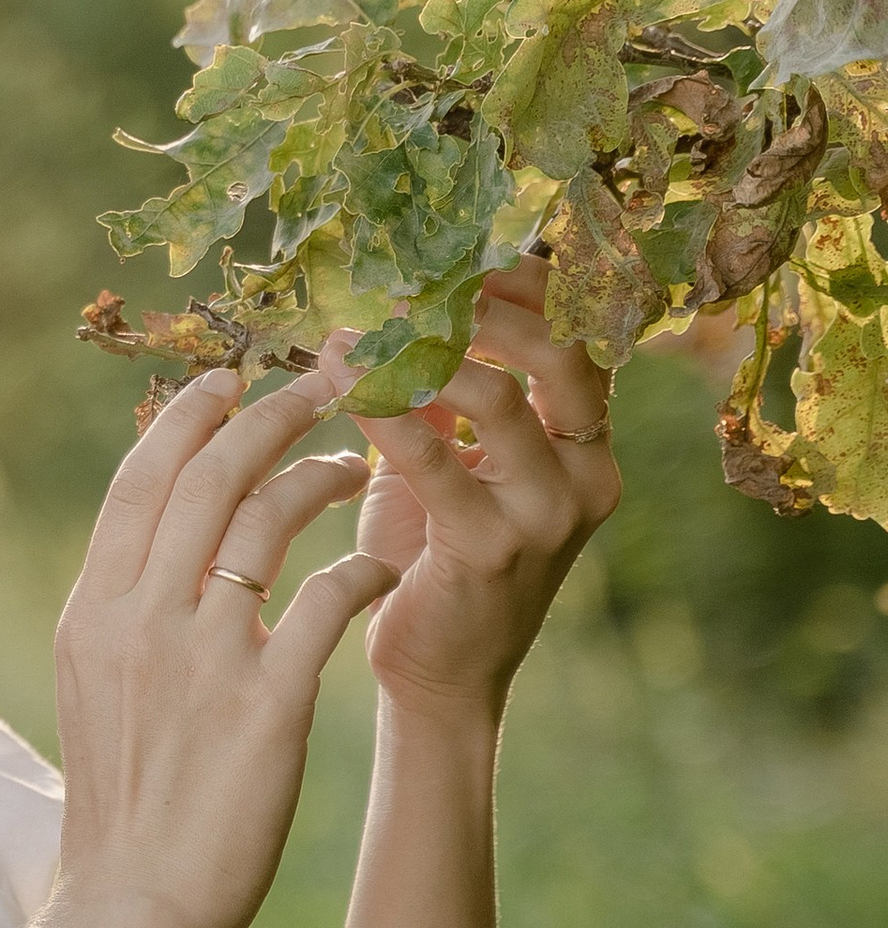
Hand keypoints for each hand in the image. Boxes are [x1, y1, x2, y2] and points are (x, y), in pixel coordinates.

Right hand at [53, 347, 396, 927]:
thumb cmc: (123, 802)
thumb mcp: (96, 687)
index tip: (230, 381)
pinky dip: (360, 567)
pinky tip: (381, 565)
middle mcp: (139, 619)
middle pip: (209, 476)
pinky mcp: (267, 703)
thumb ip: (125, 610)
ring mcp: (201, 657)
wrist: (133, 903)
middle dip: (270, 414)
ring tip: (358, 468)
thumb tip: (162, 544)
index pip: (138, 480)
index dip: (187, 416)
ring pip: (270, 521)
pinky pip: (327, 600)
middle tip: (320, 384)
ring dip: (322, 477)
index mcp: (92, 610)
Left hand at [352, 260, 619, 727]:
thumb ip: (447, 396)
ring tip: (359, 329)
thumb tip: (406, 306)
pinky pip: (434, 460)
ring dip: (422, 352)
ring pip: (500, 399)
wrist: (438, 674)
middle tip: (417, 282)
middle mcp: (585, 478)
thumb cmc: (436, 560)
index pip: (580, 342)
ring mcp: (546, 516)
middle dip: (488, 306)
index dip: (529, 289)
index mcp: (586, 450)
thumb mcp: (454, 466)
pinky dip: (385, 412)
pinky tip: (341, 384)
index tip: (463, 253)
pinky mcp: (490, 551)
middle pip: (561, 354)